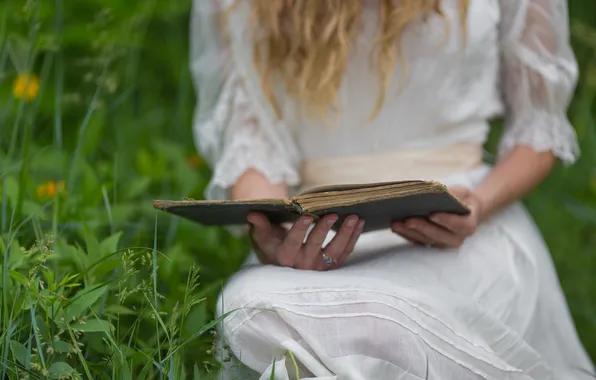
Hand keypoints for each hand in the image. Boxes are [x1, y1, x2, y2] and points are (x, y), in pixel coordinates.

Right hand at [247, 212, 364, 269]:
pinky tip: (359, 223)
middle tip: (333, 214)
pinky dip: (353, 238)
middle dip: (324, 230)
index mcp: (284, 258)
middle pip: (315, 247)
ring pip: (335, 252)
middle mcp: (302, 266)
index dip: (300, 230)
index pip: (292, 243)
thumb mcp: (263, 235)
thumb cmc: (273, 243)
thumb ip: (259, 224)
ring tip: (354, 217)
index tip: (307, 215)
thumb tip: (253, 214)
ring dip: (346, 234)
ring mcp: (319, 268)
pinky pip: (345, 253)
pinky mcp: (332, 266)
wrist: (285, 261)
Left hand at [391, 187, 483, 248]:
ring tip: (396, 223)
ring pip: (425, 240)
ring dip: (409, 232)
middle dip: (422, 227)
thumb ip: (452, 194)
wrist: (462, 210)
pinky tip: (395, 226)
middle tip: (407, 220)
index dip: (446, 220)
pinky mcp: (429, 244)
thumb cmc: (461, 199)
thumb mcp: (462, 192)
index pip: (460, 225)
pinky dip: (405, 234)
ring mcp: (442, 243)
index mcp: (468, 225)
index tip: (432, 214)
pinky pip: (416, 242)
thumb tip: (434, 192)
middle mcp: (456, 239)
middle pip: (439, 236)